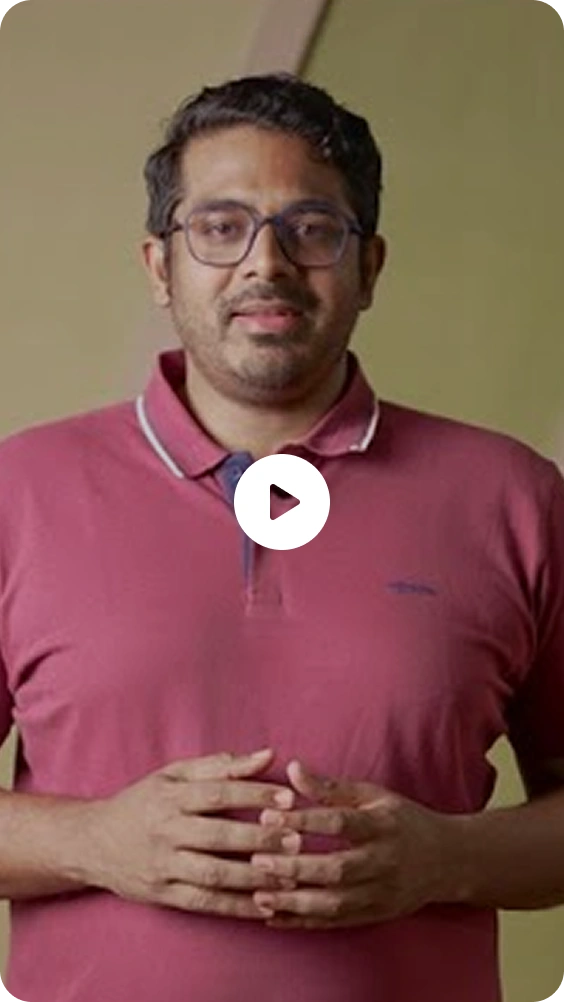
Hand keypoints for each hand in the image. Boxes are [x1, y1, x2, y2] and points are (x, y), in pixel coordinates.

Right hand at [85, 748, 301, 919]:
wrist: (92, 842)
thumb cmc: (143, 802)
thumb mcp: (174, 775)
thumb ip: (222, 765)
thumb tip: (268, 755)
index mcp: (171, 796)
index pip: (217, 794)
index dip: (253, 795)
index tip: (288, 798)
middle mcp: (166, 831)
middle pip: (219, 836)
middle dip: (260, 839)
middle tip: (297, 840)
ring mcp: (163, 866)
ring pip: (214, 874)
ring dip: (254, 877)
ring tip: (290, 876)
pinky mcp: (163, 894)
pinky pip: (204, 903)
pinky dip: (236, 907)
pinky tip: (265, 906)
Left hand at [251, 761, 452, 928]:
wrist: (449, 861)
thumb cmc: (403, 821)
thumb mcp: (373, 796)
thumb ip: (331, 787)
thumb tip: (291, 768)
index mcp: (382, 826)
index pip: (340, 823)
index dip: (304, 820)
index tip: (269, 817)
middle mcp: (384, 862)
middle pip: (336, 869)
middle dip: (294, 867)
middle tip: (257, 860)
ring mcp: (381, 894)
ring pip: (335, 904)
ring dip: (295, 902)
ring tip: (259, 895)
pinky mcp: (376, 916)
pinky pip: (336, 923)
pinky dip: (304, 923)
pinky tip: (275, 918)